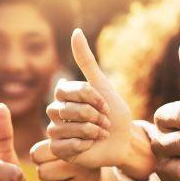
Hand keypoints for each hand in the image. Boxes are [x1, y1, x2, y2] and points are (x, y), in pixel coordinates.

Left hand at [30, 139, 105, 180]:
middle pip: (42, 172)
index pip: (37, 154)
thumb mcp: (66, 151)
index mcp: (76, 148)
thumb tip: (35, 156)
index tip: (50, 160)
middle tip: (58, 174)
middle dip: (46, 175)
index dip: (40, 159)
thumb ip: (47, 149)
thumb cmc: (77, 166)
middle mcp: (84, 166)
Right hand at [46, 29, 129, 168]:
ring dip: (92, 131)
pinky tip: (90, 146)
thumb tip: (75, 31)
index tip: (105, 104)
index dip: (92, 98)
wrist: (124, 142)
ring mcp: (55, 131)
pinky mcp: (58, 149)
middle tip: (104, 122)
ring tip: (100, 133)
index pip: (69, 90)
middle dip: (94, 116)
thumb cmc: (114, 114)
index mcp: (64, 95)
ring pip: (66, 127)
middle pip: (69, 109)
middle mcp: (56, 111)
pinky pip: (65, 145)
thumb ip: (86, 61)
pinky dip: (84, 145)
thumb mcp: (103, 86)